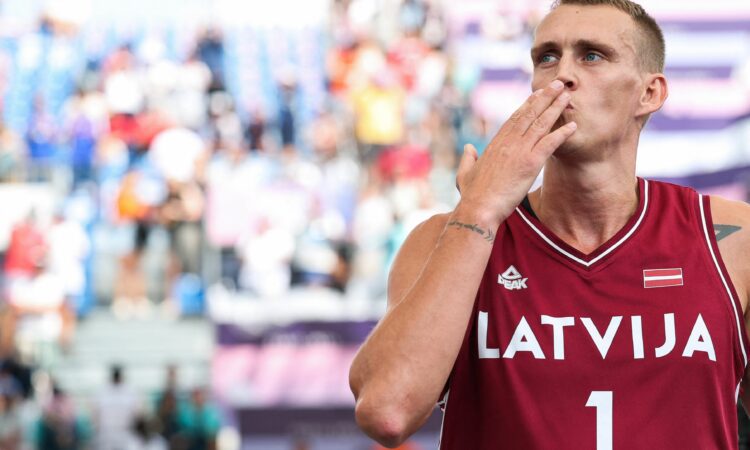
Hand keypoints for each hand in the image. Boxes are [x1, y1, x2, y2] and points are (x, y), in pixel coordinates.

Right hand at [455, 80, 576, 226]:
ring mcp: (520, 151)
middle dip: (545, 98)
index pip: (514, 119)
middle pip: (529, 114)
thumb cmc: (472, 195)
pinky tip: (574, 126)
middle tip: (557, 84)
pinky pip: (550, 143)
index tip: (537, 94)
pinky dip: (562, 133)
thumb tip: (469, 148)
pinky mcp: (530, 163)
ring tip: (567, 95)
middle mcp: (508, 143)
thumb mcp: (465, 173)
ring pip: (541, 124)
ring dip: (556, 108)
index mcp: (495, 144)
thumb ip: (468, 158)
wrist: (478, 208)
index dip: (527, 105)